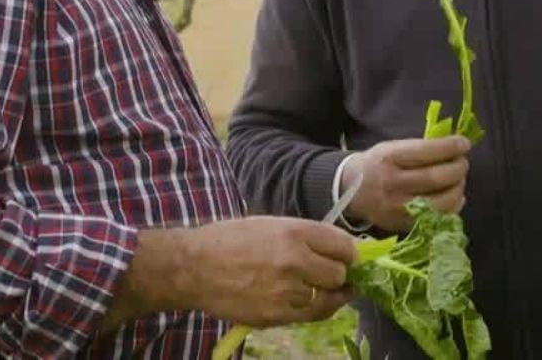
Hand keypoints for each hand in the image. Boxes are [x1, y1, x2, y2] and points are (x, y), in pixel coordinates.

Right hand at [174, 217, 357, 327]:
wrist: (193, 267)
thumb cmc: (229, 240)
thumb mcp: (269, 225)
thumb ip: (304, 236)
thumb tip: (336, 249)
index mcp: (294, 232)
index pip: (344, 246)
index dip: (348, 253)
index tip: (346, 257)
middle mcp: (295, 261)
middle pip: (340, 274)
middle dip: (338, 274)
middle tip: (328, 273)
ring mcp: (286, 291)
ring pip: (329, 298)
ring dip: (326, 294)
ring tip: (317, 288)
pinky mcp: (276, 315)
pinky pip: (312, 316)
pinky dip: (315, 309)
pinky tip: (308, 301)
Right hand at [340, 136, 470, 232]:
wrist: (351, 191)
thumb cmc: (377, 165)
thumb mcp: (392, 148)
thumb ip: (420, 148)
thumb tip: (454, 147)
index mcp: (390, 158)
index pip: (426, 152)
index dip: (450, 147)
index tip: (464, 144)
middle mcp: (394, 184)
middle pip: (437, 177)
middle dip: (458, 168)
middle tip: (462, 162)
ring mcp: (399, 208)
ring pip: (442, 202)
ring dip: (458, 188)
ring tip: (459, 179)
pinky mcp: (405, 225)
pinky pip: (438, 218)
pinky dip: (453, 206)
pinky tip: (454, 197)